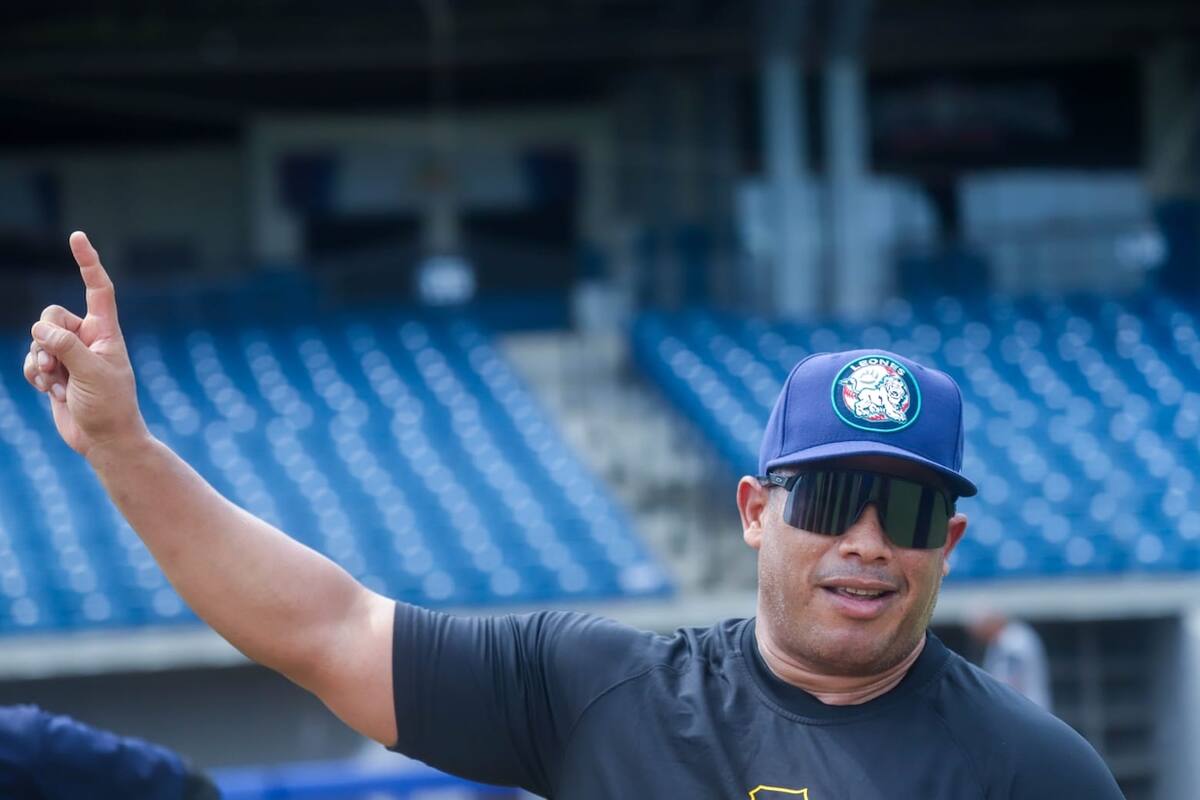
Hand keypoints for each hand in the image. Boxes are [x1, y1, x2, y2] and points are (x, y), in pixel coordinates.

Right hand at [23, 231, 148, 457]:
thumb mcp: (91, 372)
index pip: (98, 289)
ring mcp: (70, 355)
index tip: (77, 236)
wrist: (104, 440)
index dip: (87, 262)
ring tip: (57, 382)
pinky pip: (31, 360)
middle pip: (51, 315)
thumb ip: (66, 346)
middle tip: (56, 364)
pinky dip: (35, 374)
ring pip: (37, 339)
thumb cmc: (109, 406)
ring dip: (40, 361)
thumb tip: (40, 330)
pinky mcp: (56, 372)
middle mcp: (88, 338)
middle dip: (45, 337)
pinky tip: (50, 391)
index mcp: (106, 332)